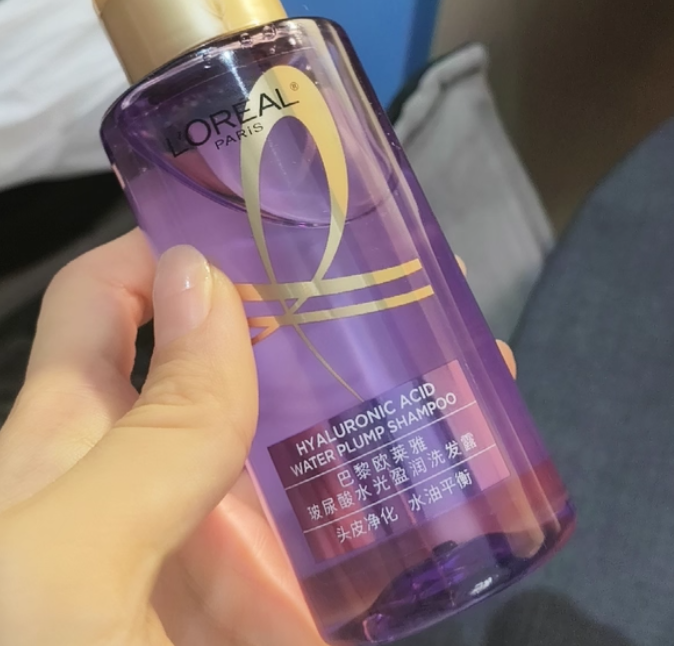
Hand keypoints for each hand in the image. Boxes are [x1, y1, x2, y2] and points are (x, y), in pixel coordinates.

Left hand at [0, 230, 515, 645]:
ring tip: (466, 341)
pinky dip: (415, 487)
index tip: (264, 202)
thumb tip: (211, 281)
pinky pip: (361, 531)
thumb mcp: (62, 564)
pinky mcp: (293, 609)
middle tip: (401, 264)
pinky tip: (475, 453)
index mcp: (78, 440)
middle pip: (240, 354)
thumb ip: (150, 432)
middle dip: (314, 304)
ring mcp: (232, 543)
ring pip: (314, 434)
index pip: (121, 298)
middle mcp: (159, 476)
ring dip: (384, 385)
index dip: (177, 236)